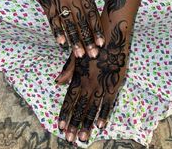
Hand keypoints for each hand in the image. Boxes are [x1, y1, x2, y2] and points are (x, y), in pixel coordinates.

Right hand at [27, 0, 117, 57]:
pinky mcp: (45, 0)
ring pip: (68, 24)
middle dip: (87, 40)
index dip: (97, 29)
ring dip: (74, 40)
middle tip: (93, 56)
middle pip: (81, 23)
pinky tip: (61, 42)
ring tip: (79, 54)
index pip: (92, 14)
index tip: (101, 43)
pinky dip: (57, 30)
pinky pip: (52, 18)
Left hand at [58, 17, 128, 142]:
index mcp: (79, 76)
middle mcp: (88, 82)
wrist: (111, 34)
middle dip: (74, 124)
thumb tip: (57, 82)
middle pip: (80, 107)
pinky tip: (100, 125)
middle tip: (69, 139)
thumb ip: (68, 70)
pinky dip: (104, 114)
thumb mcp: (77, 54)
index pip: (69, 99)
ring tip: (81, 138)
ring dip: (87, 123)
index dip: (65, 113)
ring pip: (93, 108)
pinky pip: (109, 102)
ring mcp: (102, 83)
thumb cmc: (92, 43)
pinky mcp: (115, 82)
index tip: (60, 126)